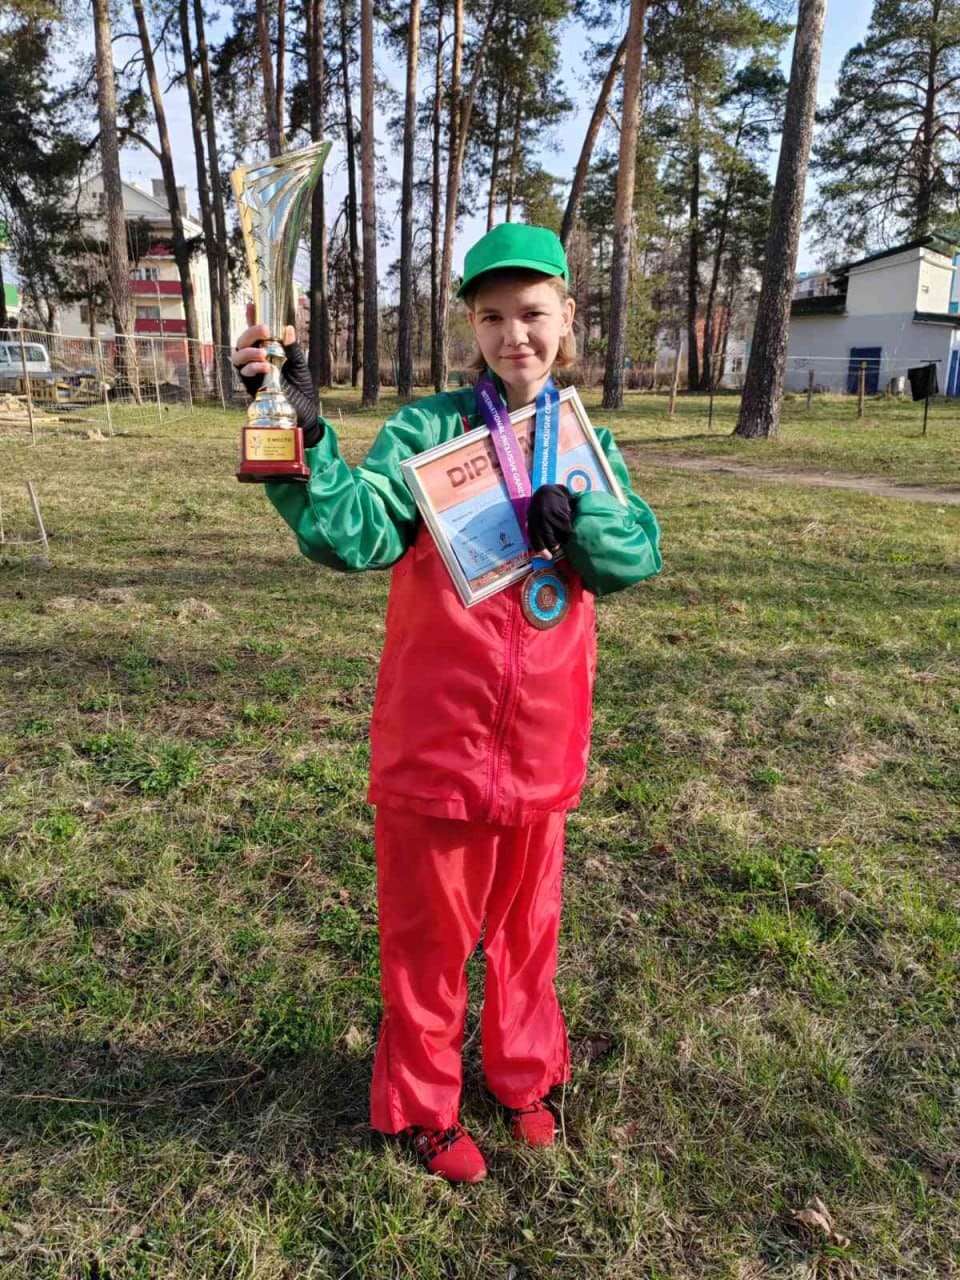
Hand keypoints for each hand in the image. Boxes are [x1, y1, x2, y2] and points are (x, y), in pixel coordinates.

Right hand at [231, 323, 322, 445]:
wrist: (305, 413)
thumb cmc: (302, 389)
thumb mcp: (299, 365)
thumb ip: (292, 349)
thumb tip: (288, 328)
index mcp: (267, 353)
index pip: (255, 334)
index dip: (250, 319)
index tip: (251, 305)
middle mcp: (256, 362)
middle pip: (241, 343)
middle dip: (249, 333)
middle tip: (264, 330)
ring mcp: (252, 376)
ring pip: (237, 358)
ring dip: (247, 352)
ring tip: (262, 352)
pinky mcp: (253, 389)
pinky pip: (244, 376)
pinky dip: (252, 368)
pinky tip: (264, 366)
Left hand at [527, 484, 573, 552]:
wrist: (548, 490)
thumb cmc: (539, 506)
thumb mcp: (532, 517)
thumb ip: (535, 529)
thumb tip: (541, 546)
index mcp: (532, 522)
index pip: (536, 541)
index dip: (542, 551)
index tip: (548, 557)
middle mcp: (541, 520)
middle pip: (550, 541)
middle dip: (554, 546)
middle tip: (557, 546)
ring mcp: (552, 517)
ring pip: (562, 536)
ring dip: (564, 536)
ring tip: (562, 529)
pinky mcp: (562, 514)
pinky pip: (568, 528)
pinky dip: (569, 527)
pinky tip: (567, 520)